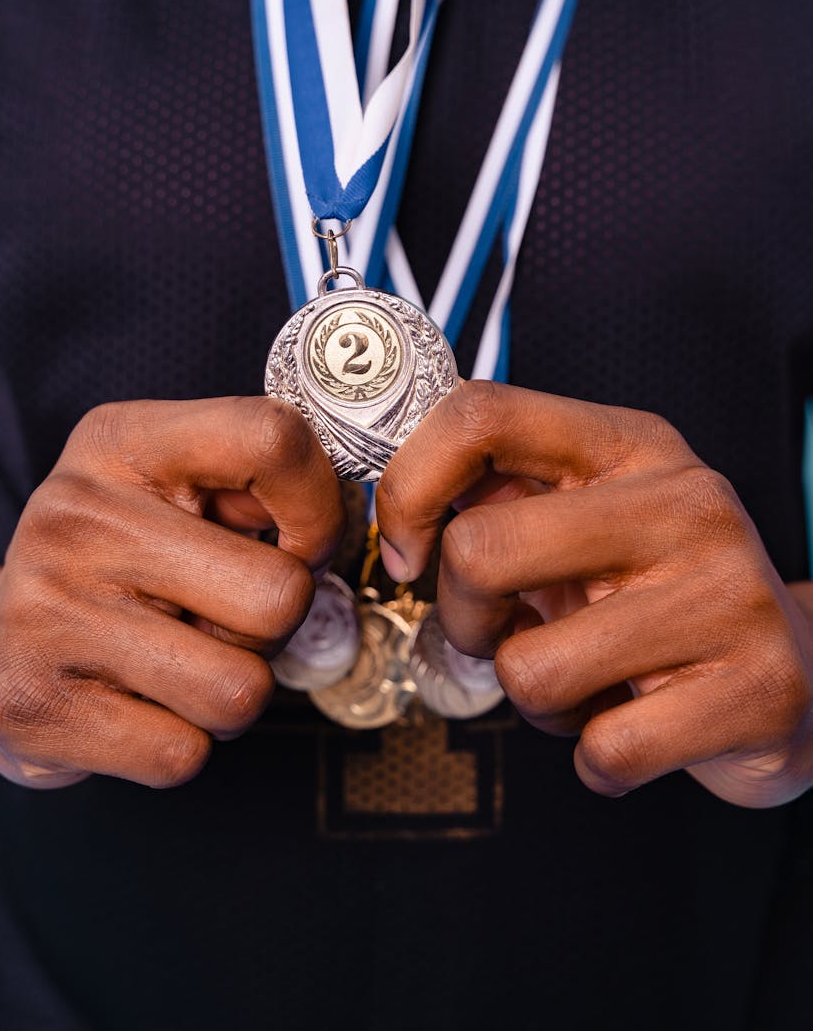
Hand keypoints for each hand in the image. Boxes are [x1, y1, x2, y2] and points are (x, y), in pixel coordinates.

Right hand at [0, 398, 343, 788]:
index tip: (300, 541)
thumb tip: (352, 519)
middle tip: (225, 620)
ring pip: (241, 690)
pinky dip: (180, 743)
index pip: (275, 439)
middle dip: (276, 626)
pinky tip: (136, 703)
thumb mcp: (170, 488)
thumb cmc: (115, 563)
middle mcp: (76, 515)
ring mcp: (46, 611)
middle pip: (281, 594)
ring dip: (232, 692)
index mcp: (122, 442)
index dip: (321, 507)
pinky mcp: (33, 706)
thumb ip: (258, 484)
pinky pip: (183, 753)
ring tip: (180, 663)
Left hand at [376, 380, 812, 807]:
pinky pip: (607, 749)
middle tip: (507, 634)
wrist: (803, 675)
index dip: (409, 487)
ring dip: (537, 701)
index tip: (410, 550)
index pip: (480, 414)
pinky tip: (636, 724)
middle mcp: (684, 502)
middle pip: (480, 550)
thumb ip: (505, 497)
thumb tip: (400, 509)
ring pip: (530, 669)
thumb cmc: (662, 596)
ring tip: (589, 682)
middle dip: (465, 620)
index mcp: (628, 446)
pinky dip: (598, 759)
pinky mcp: (757, 687)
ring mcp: (727, 593)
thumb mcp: (589, 520)